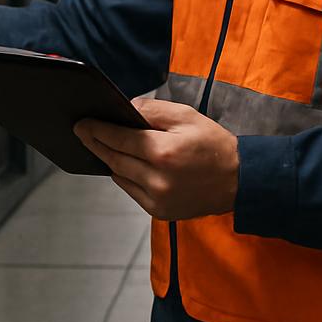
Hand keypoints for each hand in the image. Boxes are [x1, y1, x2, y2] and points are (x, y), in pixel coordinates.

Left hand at [74, 98, 239, 220]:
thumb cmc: (213, 145)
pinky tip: (125, 164)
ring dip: (110, 160)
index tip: (82, 124)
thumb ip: (153, 110)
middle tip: (81, 132)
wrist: (239, 180)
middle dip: (96, 143)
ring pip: (120, 176)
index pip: (118, 138)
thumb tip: (126, 109)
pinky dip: (126, 176)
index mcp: (163, 152)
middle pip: (114, 159)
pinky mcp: (160, 212)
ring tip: (102, 145)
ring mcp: (158, 199)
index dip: (96, 130)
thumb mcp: (186, 116)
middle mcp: (157, 180)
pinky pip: (132, 191)